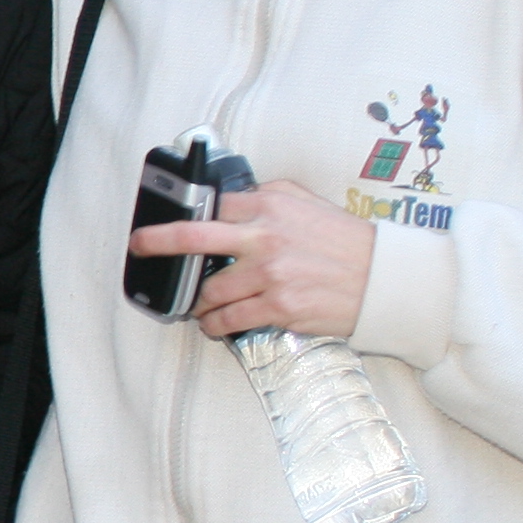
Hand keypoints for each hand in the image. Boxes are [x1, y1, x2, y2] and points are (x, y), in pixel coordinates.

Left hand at [133, 179, 376, 339]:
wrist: (384, 278)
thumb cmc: (346, 241)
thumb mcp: (307, 202)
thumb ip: (267, 197)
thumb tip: (233, 199)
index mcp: (269, 204)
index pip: (213, 205)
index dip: (187, 214)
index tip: (171, 222)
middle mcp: (264, 236)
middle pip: (193, 236)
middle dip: (156, 241)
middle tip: (139, 245)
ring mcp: (269, 273)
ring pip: (209, 291)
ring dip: (198, 303)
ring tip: (198, 308)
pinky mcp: (277, 306)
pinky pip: (229, 319)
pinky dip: (215, 326)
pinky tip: (214, 325)